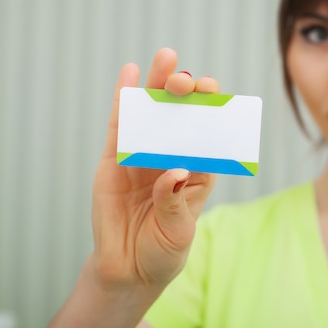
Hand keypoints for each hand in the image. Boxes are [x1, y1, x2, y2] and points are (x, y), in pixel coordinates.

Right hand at [91, 48, 218, 288]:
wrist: (128, 271)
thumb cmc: (163, 249)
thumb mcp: (178, 231)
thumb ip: (175, 201)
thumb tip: (174, 171)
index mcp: (197, 172)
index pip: (208, 134)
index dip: (211, 112)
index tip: (214, 93)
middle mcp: (172, 157)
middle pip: (181, 117)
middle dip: (186, 93)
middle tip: (187, 79)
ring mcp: (142, 156)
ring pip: (152, 114)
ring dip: (157, 84)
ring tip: (166, 57)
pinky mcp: (114, 161)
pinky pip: (120, 126)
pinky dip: (125, 99)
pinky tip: (130, 73)